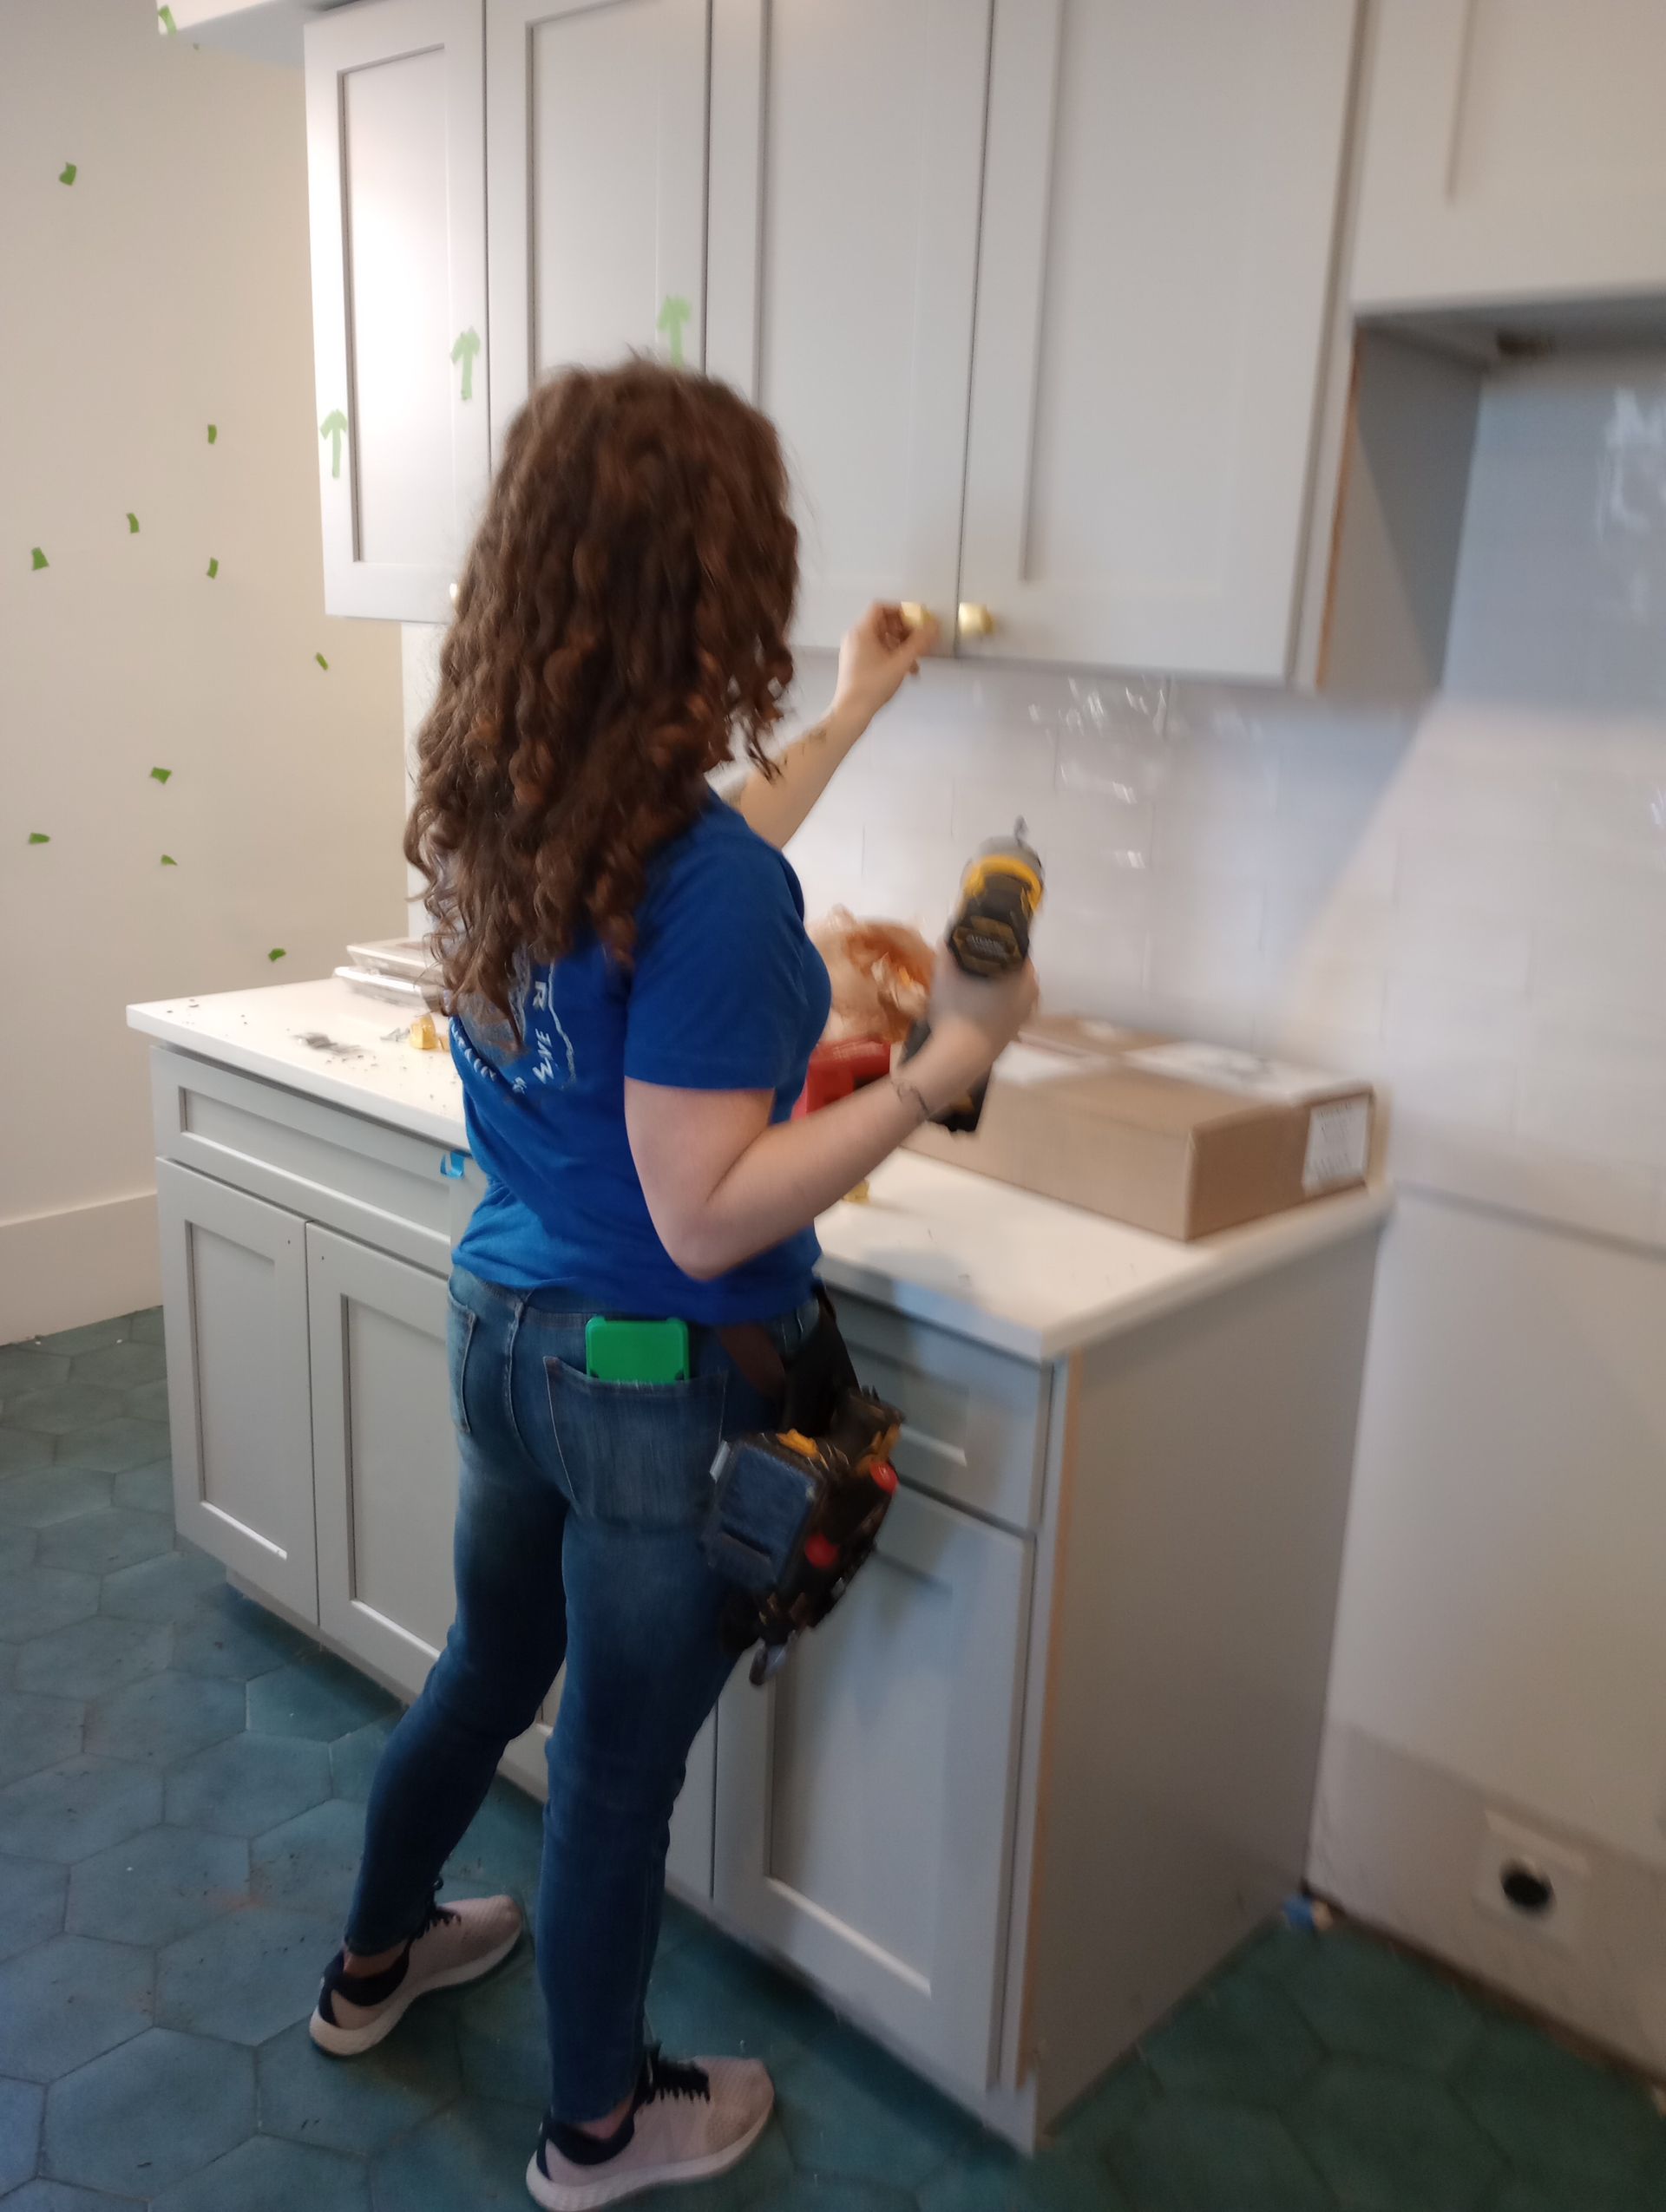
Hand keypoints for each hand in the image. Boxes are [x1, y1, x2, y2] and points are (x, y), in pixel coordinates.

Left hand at [831, 602, 939, 731]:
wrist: (852, 712)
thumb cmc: (873, 685)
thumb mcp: (900, 662)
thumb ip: (919, 642)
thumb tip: (934, 625)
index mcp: (862, 631)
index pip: (881, 608)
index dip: (900, 610)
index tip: (916, 620)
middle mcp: (855, 637)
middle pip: (883, 623)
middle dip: (904, 631)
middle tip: (919, 641)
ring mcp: (854, 651)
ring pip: (882, 639)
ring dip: (901, 646)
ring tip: (915, 662)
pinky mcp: (856, 663)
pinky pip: (877, 651)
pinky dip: (892, 655)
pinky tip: (905, 670)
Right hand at [914, 953, 1039, 1103]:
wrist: (960, 1057)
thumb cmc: (957, 1011)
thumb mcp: (946, 976)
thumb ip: (947, 953)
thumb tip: (947, 939)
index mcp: (1022, 974)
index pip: (1016, 946)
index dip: (997, 941)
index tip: (979, 940)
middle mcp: (1031, 992)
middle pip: (1015, 967)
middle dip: (996, 961)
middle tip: (973, 958)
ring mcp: (1026, 1013)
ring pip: (1013, 988)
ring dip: (997, 981)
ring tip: (974, 979)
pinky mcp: (1016, 1029)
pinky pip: (1010, 1005)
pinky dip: (997, 1000)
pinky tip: (978, 1002)